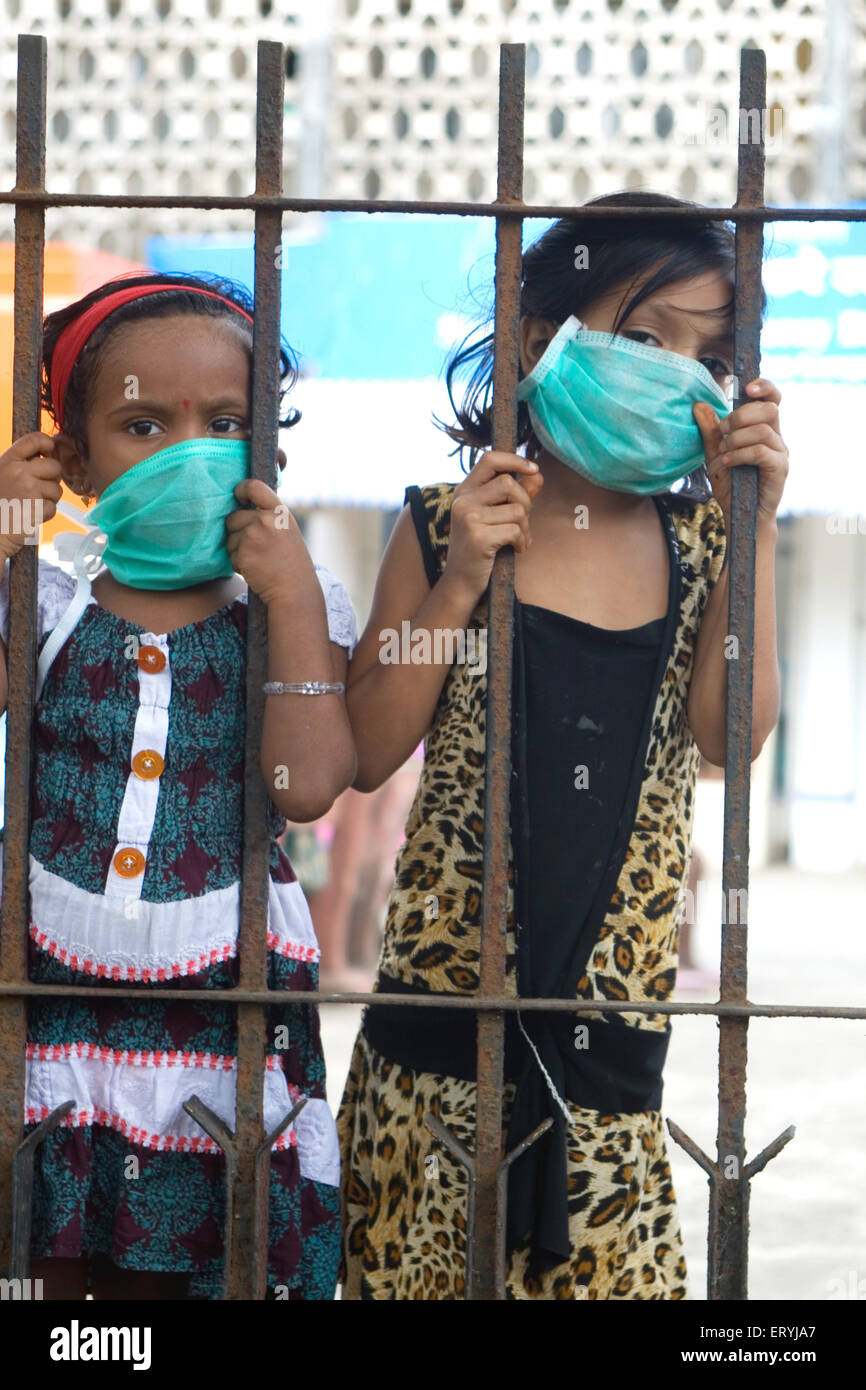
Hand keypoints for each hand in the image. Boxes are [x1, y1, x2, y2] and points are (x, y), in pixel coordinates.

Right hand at [0, 432, 62, 558]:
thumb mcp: (1, 475)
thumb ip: (19, 465)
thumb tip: (46, 457)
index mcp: (8, 460)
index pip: (33, 440)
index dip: (47, 443)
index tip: (49, 450)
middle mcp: (18, 472)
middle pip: (54, 466)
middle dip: (52, 479)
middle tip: (39, 489)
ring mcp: (28, 489)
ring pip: (56, 489)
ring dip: (48, 499)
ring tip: (30, 505)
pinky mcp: (36, 508)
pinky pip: (53, 508)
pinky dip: (45, 514)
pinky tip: (30, 516)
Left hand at [225, 477, 306, 605]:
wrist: (294, 591)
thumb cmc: (292, 564)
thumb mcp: (287, 531)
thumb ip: (269, 517)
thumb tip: (242, 507)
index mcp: (280, 512)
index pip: (254, 487)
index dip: (241, 489)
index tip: (238, 498)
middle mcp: (266, 520)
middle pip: (234, 518)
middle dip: (238, 532)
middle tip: (258, 548)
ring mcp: (253, 536)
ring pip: (230, 538)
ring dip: (238, 550)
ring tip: (260, 560)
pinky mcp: (243, 554)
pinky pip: (231, 555)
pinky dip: (239, 564)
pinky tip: (256, 570)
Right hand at [443, 450, 543, 602]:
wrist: (461, 582)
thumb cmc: (480, 548)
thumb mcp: (495, 517)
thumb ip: (515, 495)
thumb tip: (537, 474)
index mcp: (464, 491)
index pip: (490, 459)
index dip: (514, 460)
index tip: (533, 469)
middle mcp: (463, 501)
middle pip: (509, 483)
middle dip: (525, 502)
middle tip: (523, 523)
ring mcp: (468, 519)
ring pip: (516, 509)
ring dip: (525, 527)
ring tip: (518, 539)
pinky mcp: (478, 537)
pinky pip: (515, 530)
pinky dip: (522, 541)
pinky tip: (515, 549)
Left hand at [694, 379, 787, 529]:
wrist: (742, 516)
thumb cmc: (732, 485)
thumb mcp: (715, 455)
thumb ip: (710, 432)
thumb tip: (698, 405)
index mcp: (765, 429)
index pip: (773, 399)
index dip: (765, 387)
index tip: (747, 388)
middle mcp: (777, 438)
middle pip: (768, 409)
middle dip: (740, 416)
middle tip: (722, 431)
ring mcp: (780, 453)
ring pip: (762, 430)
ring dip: (736, 438)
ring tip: (723, 452)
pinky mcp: (780, 469)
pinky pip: (760, 452)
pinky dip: (739, 454)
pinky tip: (727, 462)